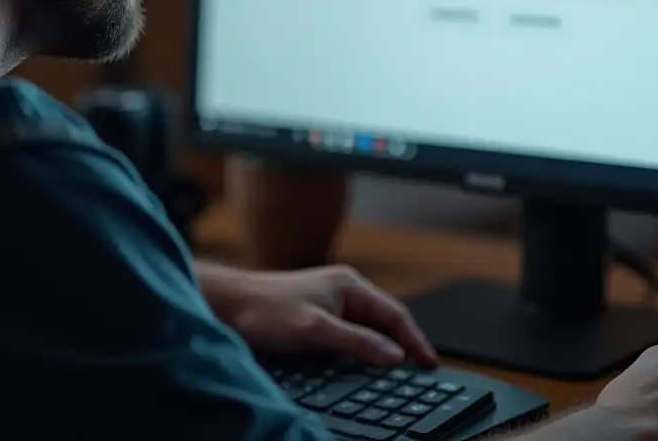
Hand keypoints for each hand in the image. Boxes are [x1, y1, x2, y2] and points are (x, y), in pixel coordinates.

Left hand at [200, 262, 436, 366]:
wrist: (228, 305)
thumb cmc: (267, 310)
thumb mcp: (317, 329)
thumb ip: (358, 342)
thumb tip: (395, 355)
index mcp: (350, 285)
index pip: (395, 313)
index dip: (414, 339)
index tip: (428, 363)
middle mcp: (343, 290)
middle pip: (384, 320)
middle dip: (403, 344)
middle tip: (419, 370)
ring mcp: (329, 302)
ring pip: (367, 328)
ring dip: (382, 347)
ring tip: (397, 371)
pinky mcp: (316, 316)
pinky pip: (349, 333)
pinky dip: (362, 348)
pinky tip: (362, 364)